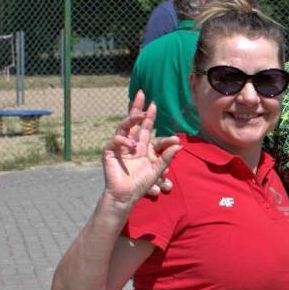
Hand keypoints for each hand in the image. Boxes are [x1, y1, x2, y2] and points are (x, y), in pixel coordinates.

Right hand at [101, 92, 181, 209]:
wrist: (126, 196)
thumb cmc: (140, 184)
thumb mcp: (157, 170)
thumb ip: (166, 158)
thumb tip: (179, 146)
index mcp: (141, 146)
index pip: (145, 127)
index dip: (149, 115)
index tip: (154, 104)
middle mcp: (129, 143)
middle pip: (132, 121)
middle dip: (136, 107)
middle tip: (142, 93)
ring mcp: (118, 147)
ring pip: (123, 127)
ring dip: (132, 120)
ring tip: (141, 115)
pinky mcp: (109, 152)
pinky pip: (115, 141)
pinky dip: (123, 140)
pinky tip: (131, 144)